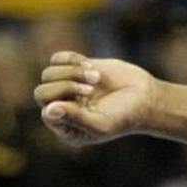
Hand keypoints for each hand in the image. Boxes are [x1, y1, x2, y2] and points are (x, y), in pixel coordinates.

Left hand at [35, 52, 159, 146]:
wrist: (144, 97)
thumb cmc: (125, 117)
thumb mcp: (101, 124)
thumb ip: (74, 119)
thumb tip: (48, 110)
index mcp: (67, 128)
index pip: (46, 113)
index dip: (62, 102)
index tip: (86, 101)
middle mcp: (63, 108)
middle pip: (41, 92)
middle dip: (66, 86)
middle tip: (91, 89)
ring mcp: (66, 88)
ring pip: (48, 73)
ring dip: (73, 72)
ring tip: (96, 77)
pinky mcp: (73, 68)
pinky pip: (57, 58)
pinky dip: (72, 59)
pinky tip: (91, 65)